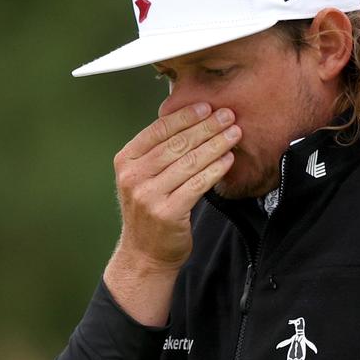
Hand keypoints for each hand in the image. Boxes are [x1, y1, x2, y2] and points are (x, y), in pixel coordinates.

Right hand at [112, 102, 240, 273]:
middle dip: (206, 127)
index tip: (207, 106)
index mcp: (126, 160)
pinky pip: (197, 184)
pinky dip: (215, 169)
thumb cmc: (150, 209)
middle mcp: (133, 176)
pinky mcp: (167, 212)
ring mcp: (148, 195)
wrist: (144, 254)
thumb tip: (191, 119)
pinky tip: (228, 159)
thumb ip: (158, 152)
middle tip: (228, 115)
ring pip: (189, 162)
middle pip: (176, 144)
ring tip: (234, 133)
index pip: (158, 130)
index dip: (185, 116)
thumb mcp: (143, 177)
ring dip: (216, 144)